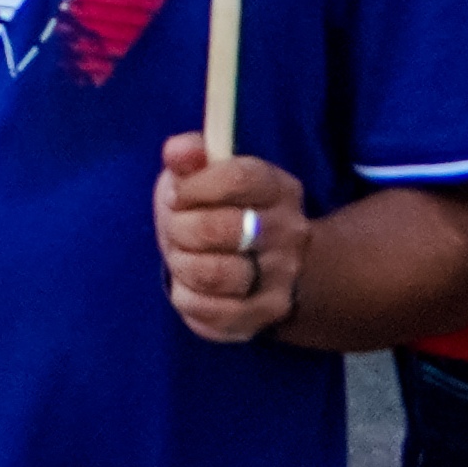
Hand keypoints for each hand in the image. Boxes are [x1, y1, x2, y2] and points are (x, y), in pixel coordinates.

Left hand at [154, 134, 308, 343]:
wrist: (250, 262)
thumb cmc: (214, 208)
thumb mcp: (201, 173)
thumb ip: (190, 155)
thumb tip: (177, 150)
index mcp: (279, 189)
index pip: (240, 178)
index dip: (195, 185)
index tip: (177, 194)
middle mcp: (290, 234)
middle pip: (221, 228)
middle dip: (181, 226)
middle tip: (178, 226)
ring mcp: (281, 278)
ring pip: (212, 273)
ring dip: (181, 262)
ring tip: (184, 255)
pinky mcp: (263, 315)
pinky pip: (207, 310)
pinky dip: (185, 296)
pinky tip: (190, 284)